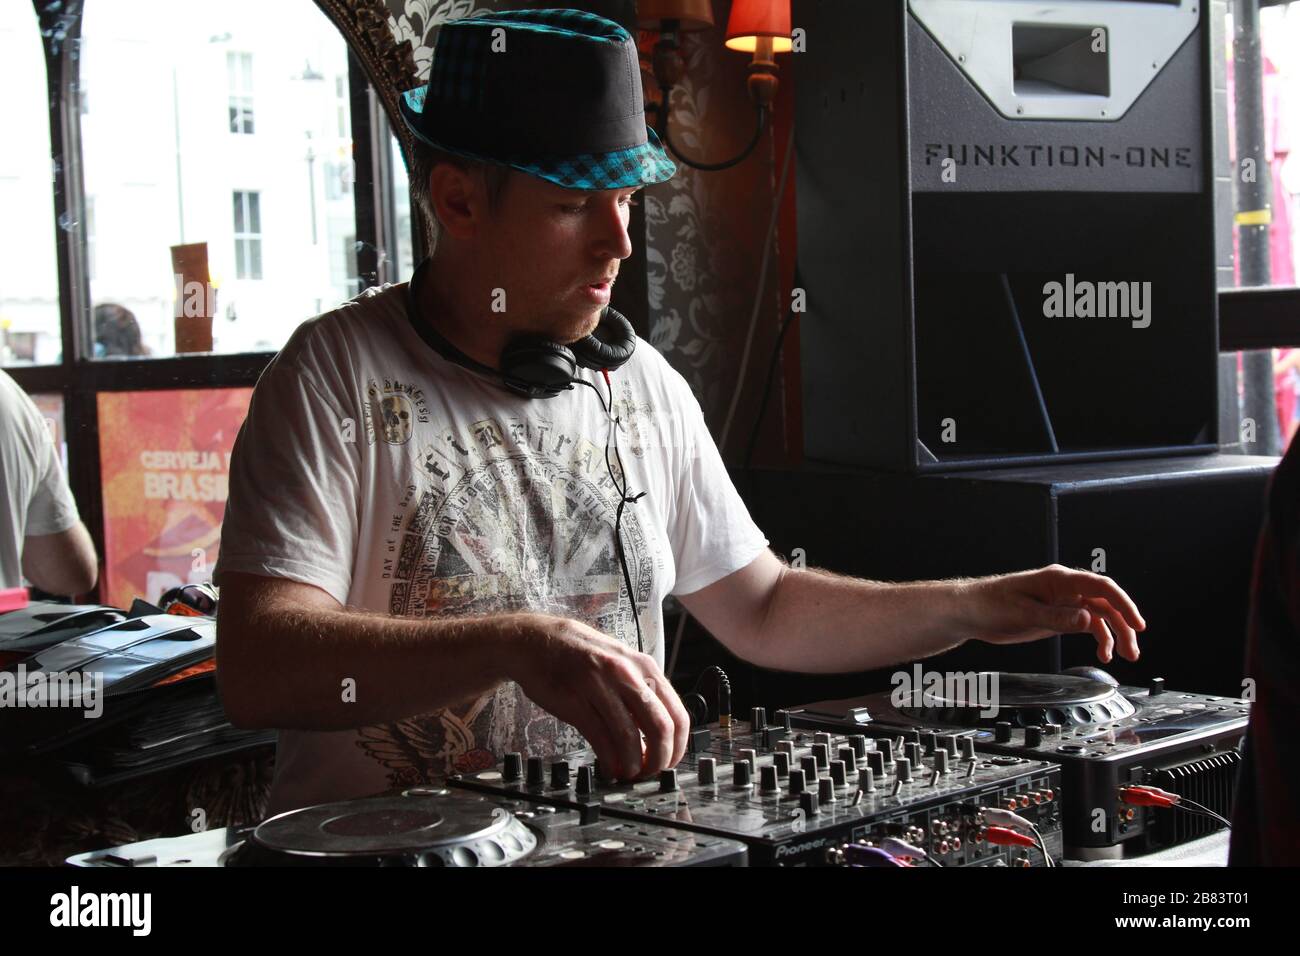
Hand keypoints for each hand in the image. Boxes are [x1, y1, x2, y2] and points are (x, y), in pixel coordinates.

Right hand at [510, 613, 689, 781]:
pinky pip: (601, 739)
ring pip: (630, 737)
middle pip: (660, 728)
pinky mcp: (576, 701)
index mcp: (644, 667)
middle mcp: (627, 674)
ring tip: (628, 772)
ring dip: (632, 764)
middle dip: (659, 759)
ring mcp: (601, 687)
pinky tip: (609, 767)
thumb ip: (641, 692)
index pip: (677, 714)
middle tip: (650, 772)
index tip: (670, 761)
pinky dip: (609, 760)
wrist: (537, 640)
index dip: (677, 746)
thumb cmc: (580, 653)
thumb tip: (658, 733)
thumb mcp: (622, 663)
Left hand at [960, 564, 1145, 663]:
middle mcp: (1065, 588)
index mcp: (1058, 579)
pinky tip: (1103, 654)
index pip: (1100, 586)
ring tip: (1124, 655)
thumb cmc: (990, 604)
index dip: (1123, 603)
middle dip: (1123, 625)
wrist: (971, 611)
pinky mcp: (1058, 616)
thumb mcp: (1024, 613)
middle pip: (1105, 603)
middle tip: (1133, 649)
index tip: (1137, 623)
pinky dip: (1098, 639)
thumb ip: (1057, 618)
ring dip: (1114, 634)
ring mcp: (1063, 602)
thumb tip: (1088, 620)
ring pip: (1099, 616)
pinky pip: (1087, 625)